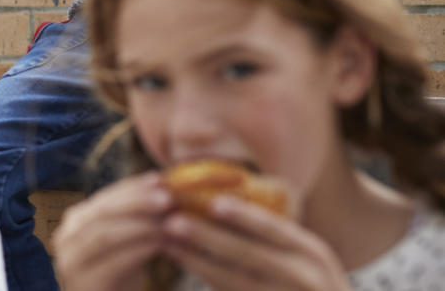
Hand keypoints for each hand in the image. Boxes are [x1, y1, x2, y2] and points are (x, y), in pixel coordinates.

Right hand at [52, 172, 172, 290]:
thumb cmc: (122, 278)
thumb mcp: (128, 244)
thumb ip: (137, 220)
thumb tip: (167, 189)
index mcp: (76, 221)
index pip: (105, 197)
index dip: (133, 186)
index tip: (161, 179)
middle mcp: (66, 237)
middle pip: (102, 211)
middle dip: (137, 202)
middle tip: (168, 197)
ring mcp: (70, 261)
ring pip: (105, 233)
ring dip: (141, 225)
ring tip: (169, 221)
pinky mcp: (83, 283)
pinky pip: (112, 261)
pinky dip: (139, 250)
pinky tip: (161, 244)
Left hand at [163, 195, 350, 290]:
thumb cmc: (301, 277)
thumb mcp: (299, 254)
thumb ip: (268, 233)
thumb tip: (215, 199)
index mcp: (311, 252)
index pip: (274, 229)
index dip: (244, 216)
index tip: (213, 203)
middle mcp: (304, 277)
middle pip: (248, 255)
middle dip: (207, 237)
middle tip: (172, 222)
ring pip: (234, 281)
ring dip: (198, 262)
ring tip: (168, 245)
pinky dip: (207, 281)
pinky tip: (185, 266)